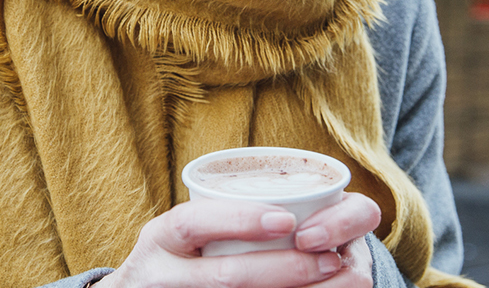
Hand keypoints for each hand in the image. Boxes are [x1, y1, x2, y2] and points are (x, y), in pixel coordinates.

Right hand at [93, 194, 379, 287]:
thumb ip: (217, 219)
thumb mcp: (179, 236)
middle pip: (225, 275)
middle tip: (329, 259)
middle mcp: (159, 276)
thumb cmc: (174, 260)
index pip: (192, 223)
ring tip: (330, 279)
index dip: (239, 219)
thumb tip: (296, 209)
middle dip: (284, 268)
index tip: (287, 220)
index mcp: (158, 240)